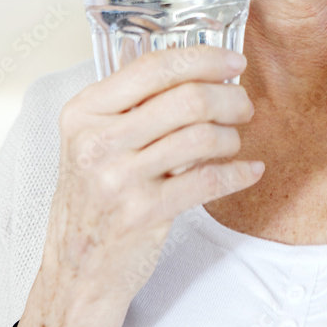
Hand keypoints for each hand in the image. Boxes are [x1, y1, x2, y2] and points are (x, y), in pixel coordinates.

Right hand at [12, 45, 262, 326]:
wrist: (77, 268)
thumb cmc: (94, 196)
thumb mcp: (94, 139)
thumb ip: (134, 104)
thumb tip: (199, 68)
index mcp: (85, 110)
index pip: (154, 67)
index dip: (202, 58)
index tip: (232, 61)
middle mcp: (98, 140)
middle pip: (187, 99)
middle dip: (228, 98)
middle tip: (242, 104)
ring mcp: (119, 178)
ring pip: (201, 137)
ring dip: (231, 137)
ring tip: (233, 140)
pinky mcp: (143, 213)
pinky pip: (207, 181)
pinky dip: (237, 173)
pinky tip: (248, 171)